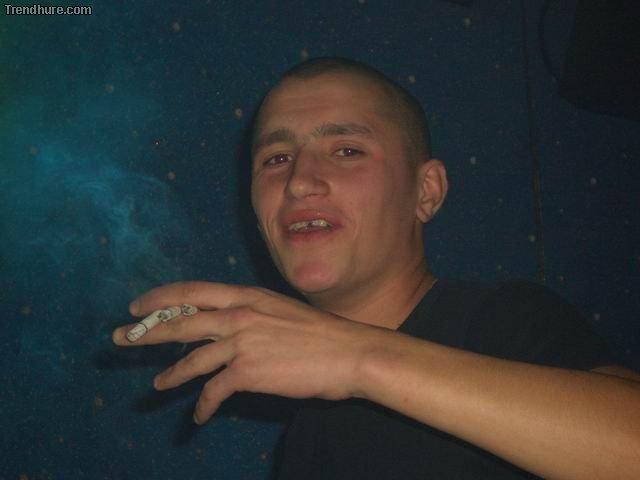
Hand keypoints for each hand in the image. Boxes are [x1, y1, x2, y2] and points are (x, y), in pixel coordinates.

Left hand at [112, 281, 386, 423]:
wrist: (348, 353)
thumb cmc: (320, 333)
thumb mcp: (280, 309)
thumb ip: (252, 314)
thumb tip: (229, 326)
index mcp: (247, 295)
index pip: (193, 291)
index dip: (160, 298)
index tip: (138, 306)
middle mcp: (240, 314)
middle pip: (181, 321)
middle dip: (147, 331)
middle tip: (121, 338)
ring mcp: (242, 342)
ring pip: (193, 359)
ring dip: (171, 374)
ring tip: (157, 386)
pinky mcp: (248, 372)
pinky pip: (214, 390)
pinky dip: (204, 405)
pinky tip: (200, 416)